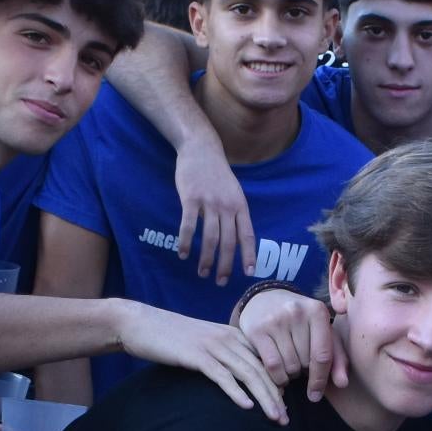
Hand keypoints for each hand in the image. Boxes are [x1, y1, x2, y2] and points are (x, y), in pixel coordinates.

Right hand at [110, 303, 288, 421]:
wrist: (141, 324)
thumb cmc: (171, 338)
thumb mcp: (205, 344)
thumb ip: (224, 356)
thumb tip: (240, 379)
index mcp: (234, 335)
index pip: (265, 361)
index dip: (278, 385)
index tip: (285, 407)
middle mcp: (229, 338)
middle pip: (262, 369)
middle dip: (277, 396)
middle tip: (286, 419)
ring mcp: (213, 345)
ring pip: (248, 374)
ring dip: (264, 398)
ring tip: (275, 417)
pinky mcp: (197, 355)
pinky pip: (222, 375)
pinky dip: (236, 392)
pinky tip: (247, 406)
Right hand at [172, 139, 253, 286]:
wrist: (201, 148)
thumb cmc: (217, 173)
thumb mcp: (234, 191)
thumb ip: (235, 212)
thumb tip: (237, 238)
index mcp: (240, 206)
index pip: (247, 235)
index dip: (248, 255)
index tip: (248, 273)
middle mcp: (227, 206)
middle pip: (228, 242)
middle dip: (225, 265)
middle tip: (220, 281)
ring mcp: (209, 202)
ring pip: (209, 238)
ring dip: (206, 259)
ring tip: (202, 273)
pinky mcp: (191, 198)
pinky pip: (188, 226)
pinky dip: (185, 242)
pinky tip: (183, 254)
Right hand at [236, 287, 346, 400]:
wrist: (264, 300)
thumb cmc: (299, 322)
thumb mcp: (321, 333)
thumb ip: (336, 357)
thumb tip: (342, 384)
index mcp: (317, 311)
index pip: (322, 354)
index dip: (320, 378)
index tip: (316, 395)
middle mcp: (297, 312)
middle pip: (305, 362)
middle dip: (303, 370)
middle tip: (299, 364)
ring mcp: (275, 320)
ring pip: (289, 366)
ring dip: (290, 375)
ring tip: (289, 365)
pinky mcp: (257, 330)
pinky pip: (272, 365)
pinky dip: (277, 377)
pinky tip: (278, 374)